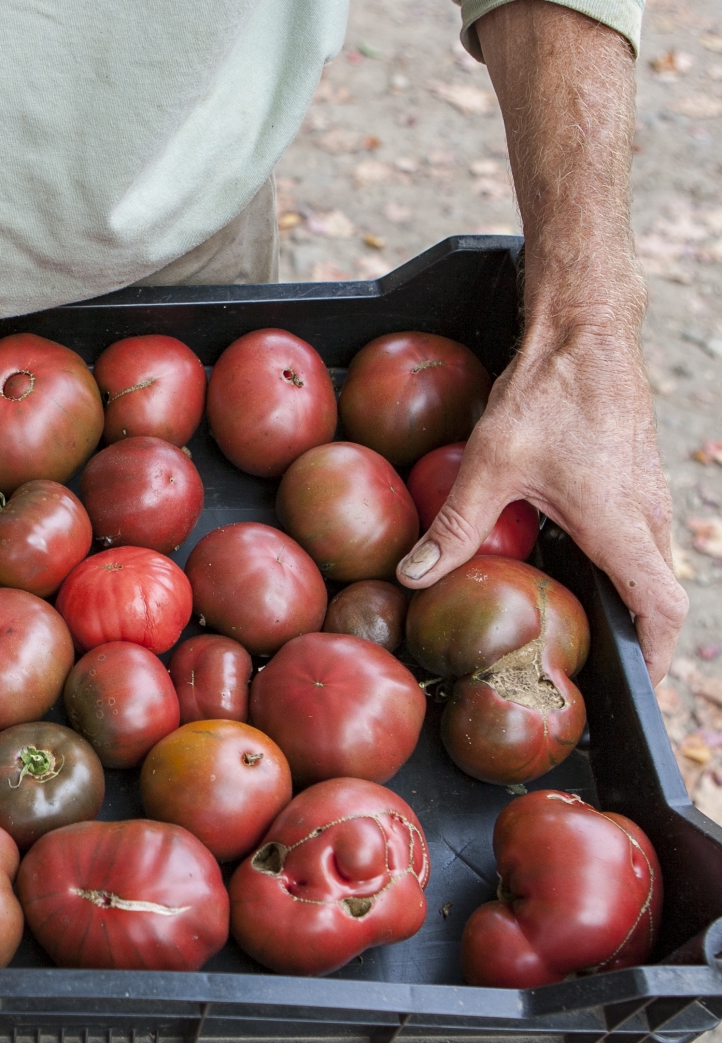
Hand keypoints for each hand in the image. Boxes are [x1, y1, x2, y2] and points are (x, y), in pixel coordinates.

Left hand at [405, 0, 689, 684]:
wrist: (586, 326)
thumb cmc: (548, 391)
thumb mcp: (491, 463)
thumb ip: (454, 525)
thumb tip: (413, 576)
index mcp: (623, 525)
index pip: (659, 609)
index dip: (654, 655)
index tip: (633, 685)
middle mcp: (647, 515)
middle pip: (653, 593)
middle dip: (629, 633)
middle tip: (584, 662)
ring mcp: (645, 493)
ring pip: (643, 562)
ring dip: (618, 594)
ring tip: (572, 620)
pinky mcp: (632, 473)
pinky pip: (632, 532)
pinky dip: (610, 557)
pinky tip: (562, 556)